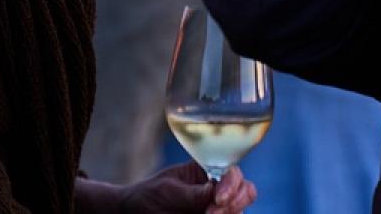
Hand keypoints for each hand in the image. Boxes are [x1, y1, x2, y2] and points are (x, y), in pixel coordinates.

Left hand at [120, 162, 255, 213]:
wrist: (135, 213)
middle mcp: (217, 189)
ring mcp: (218, 208)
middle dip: (234, 202)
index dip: (232, 185)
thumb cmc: (150, 196)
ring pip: (240, 211)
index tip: (218, 198)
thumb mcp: (170, 191)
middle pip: (246, 192)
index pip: (232, 173)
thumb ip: (194, 193)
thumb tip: (217, 191)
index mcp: (207, 171)